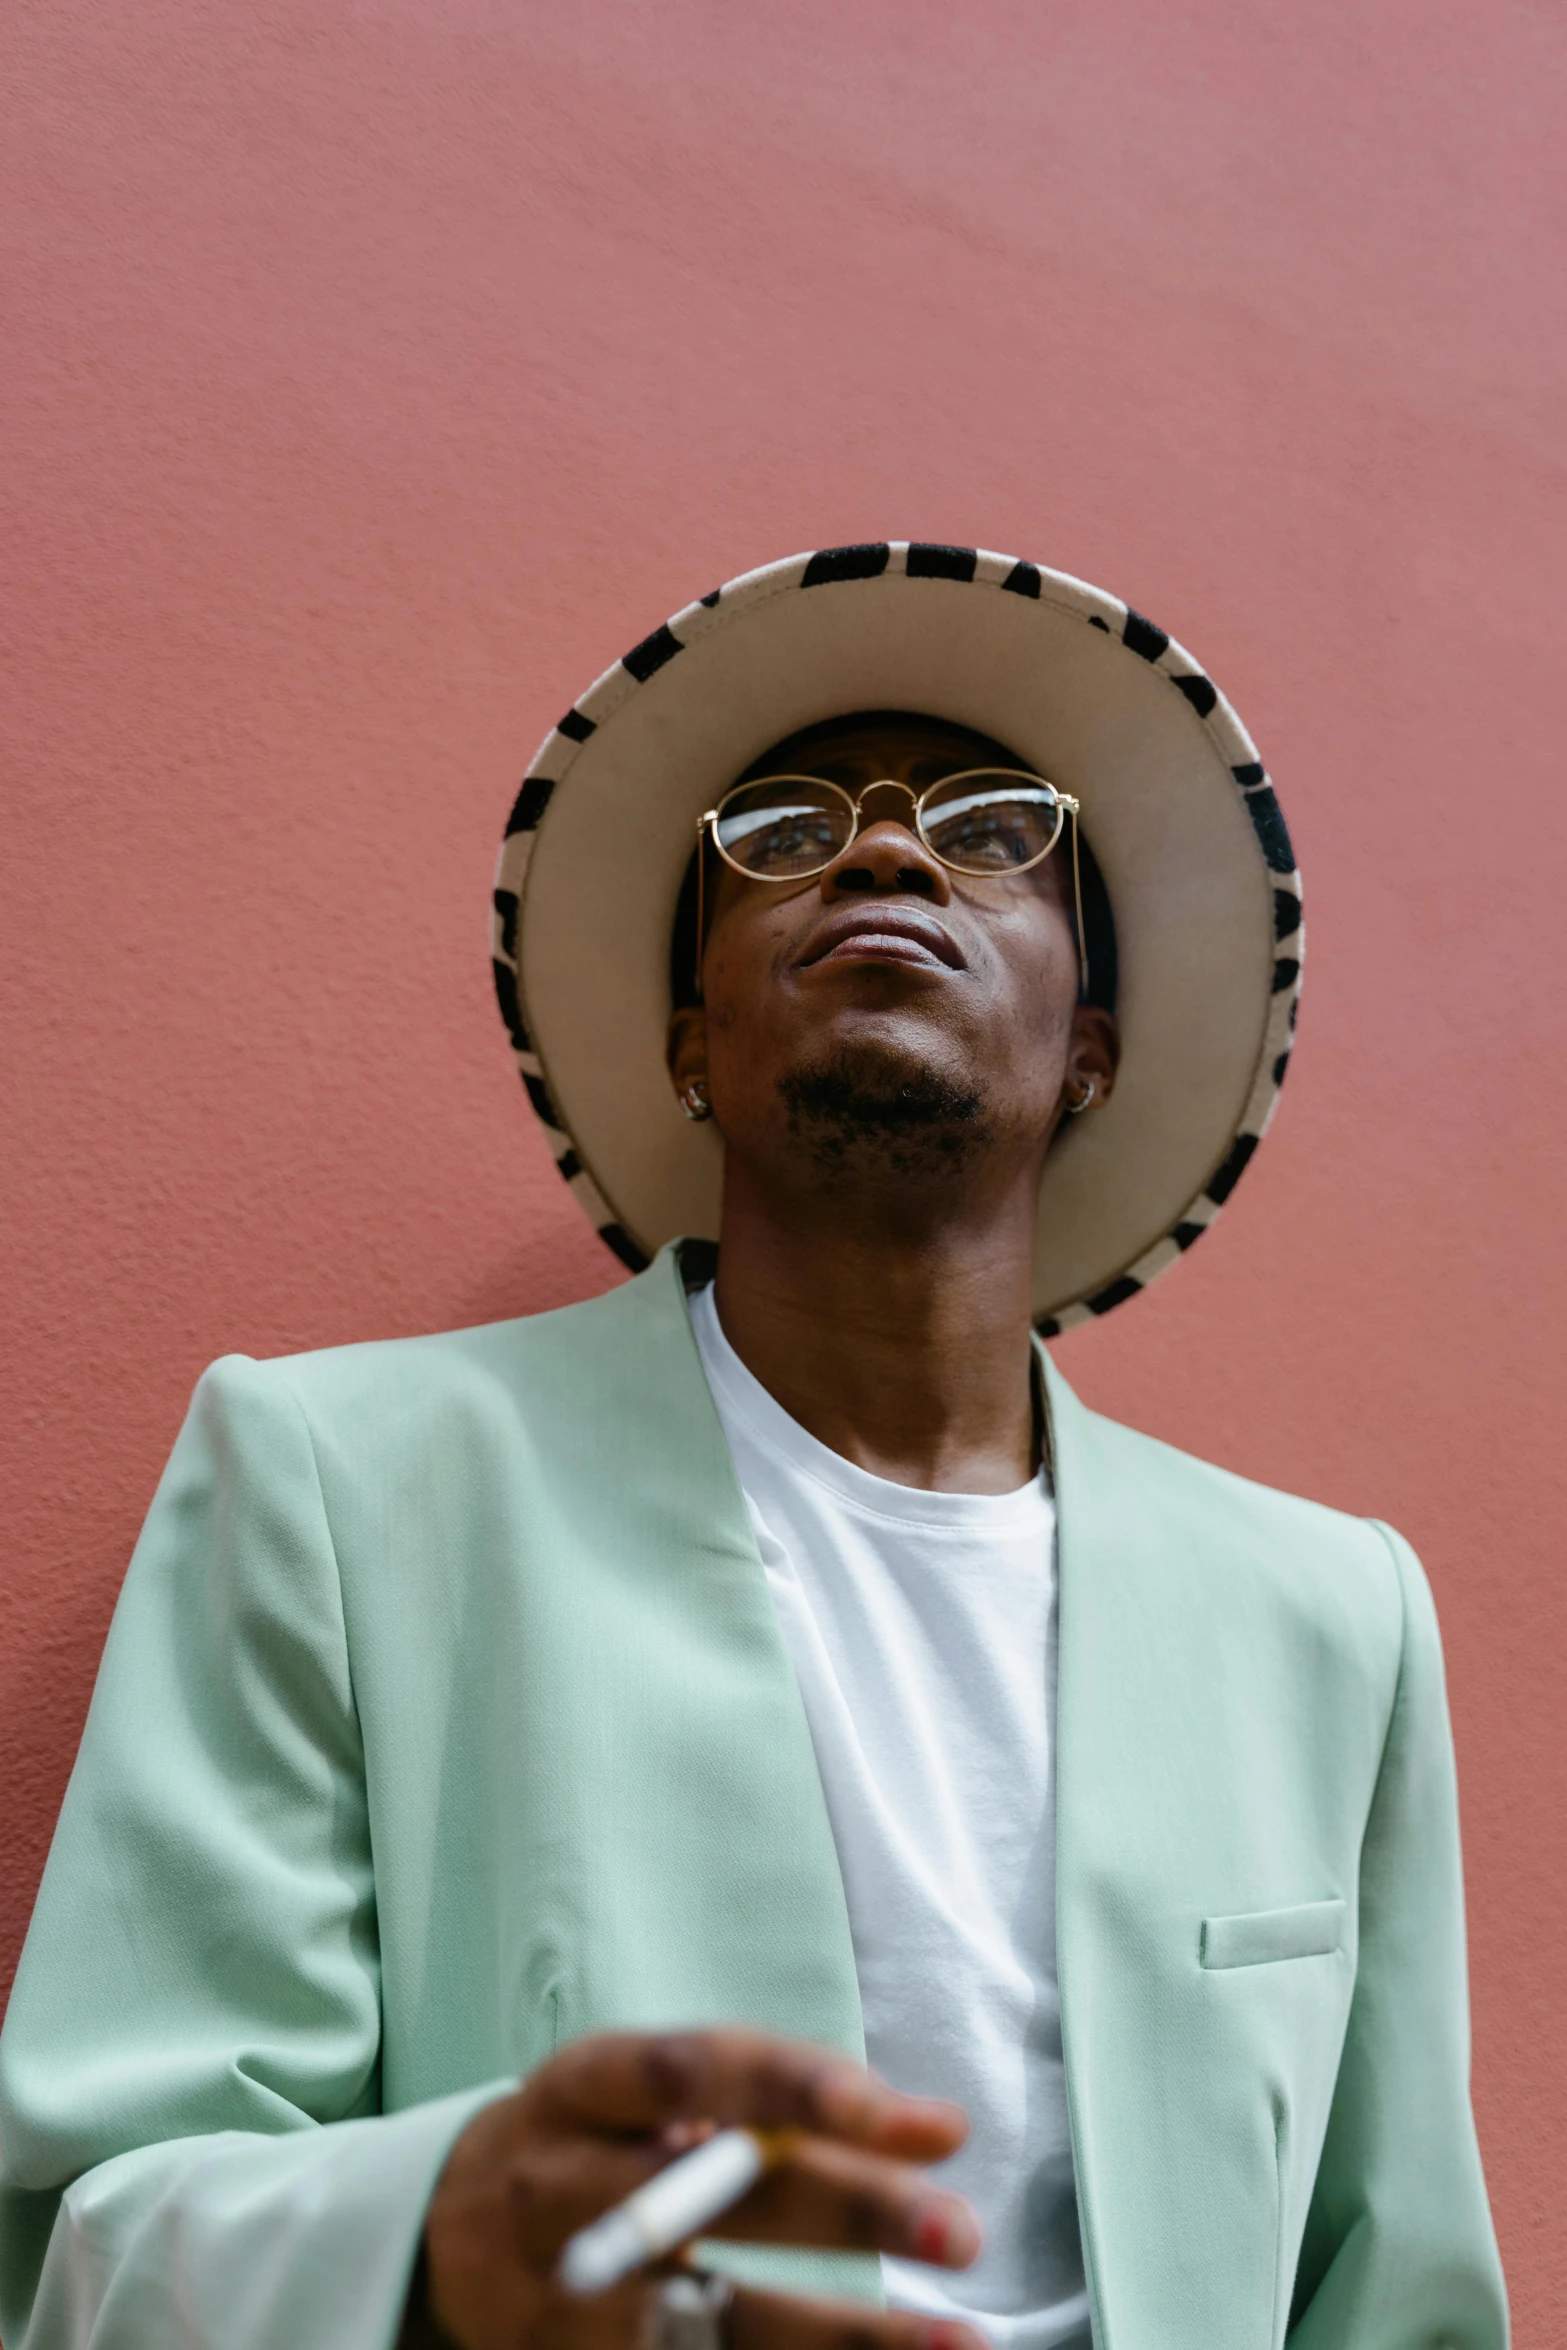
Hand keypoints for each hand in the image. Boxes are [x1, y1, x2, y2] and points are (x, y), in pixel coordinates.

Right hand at [415, 2028, 982, 2349]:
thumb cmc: (593, 2141)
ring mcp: (567, 2293)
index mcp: (585, 2086)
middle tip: (962, 2225)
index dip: (797, 2087)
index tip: (907, 2118)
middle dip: (847, 2209)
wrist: (439, 2233)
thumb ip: (786, 2101)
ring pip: (716, 2320)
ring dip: (844, 2336)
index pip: (694, 2068)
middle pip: (717, 2196)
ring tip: (959, 2340)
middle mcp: (565, 2185)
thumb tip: (937, 2130)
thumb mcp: (655, 2092)